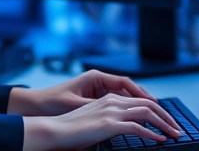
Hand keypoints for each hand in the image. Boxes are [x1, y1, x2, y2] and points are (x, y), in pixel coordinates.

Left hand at [9, 69, 156, 115]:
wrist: (36, 105)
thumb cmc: (52, 102)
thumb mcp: (76, 104)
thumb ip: (97, 107)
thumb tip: (117, 112)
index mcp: (96, 77)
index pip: (126, 83)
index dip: (142, 94)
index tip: (154, 104)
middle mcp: (99, 81)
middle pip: (129, 90)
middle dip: (146, 101)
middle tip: (162, 113)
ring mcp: (98, 90)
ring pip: (125, 97)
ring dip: (139, 107)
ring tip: (155, 118)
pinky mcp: (95, 100)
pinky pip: (117, 104)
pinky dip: (128, 111)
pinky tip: (137, 120)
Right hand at [22, 93, 183, 150]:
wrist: (53, 130)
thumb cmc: (69, 129)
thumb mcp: (93, 121)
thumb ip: (109, 121)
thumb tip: (124, 129)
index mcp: (108, 98)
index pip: (139, 100)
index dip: (156, 109)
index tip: (166, 120)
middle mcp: (112, 101)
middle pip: (148, 104)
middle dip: (166, 116)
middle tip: (177, 128)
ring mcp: (111, 112)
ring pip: (147, 113)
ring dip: (164, 124)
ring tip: (175, 134)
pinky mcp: (109, 124)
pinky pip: (138, 127)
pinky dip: (152, 134)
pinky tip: (160, 140)